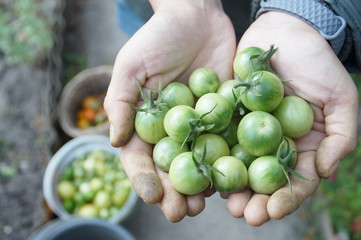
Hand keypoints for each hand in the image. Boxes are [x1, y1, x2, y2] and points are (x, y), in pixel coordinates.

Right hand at [104, 0, 235, 221]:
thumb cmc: (157, 38)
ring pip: (199, 162)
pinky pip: (226, 142)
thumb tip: (114, 141)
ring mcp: (200, 125)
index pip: (140, 156)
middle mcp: (172, 129)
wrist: (196, 16)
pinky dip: (227, 163)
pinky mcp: (225, 116)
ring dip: (201, 186)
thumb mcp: (131, 66)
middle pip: (171, 167)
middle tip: (180, 212)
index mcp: (146, 122)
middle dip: (174, 191)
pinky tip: (230, 181)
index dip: (144, 177)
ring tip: (203, 205)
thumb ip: (120, 103)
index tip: (151, 195)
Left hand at [226, 11, 357, 225]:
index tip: (272, 211)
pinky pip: (219, 137)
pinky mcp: (227, 115)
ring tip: (223, 200)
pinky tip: (205, 169)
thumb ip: (339, 137)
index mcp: (301, 144)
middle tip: (242, 213)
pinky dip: (213, 154)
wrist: (285, 32)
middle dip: (254, 199)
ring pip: (239, 164)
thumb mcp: (340, 98)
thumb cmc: (317, 63)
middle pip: (263, 179)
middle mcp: (273, 142)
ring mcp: (248, 130)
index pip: (295, 179)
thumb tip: (325, 173)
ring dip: (231, 184)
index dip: (285, 198)